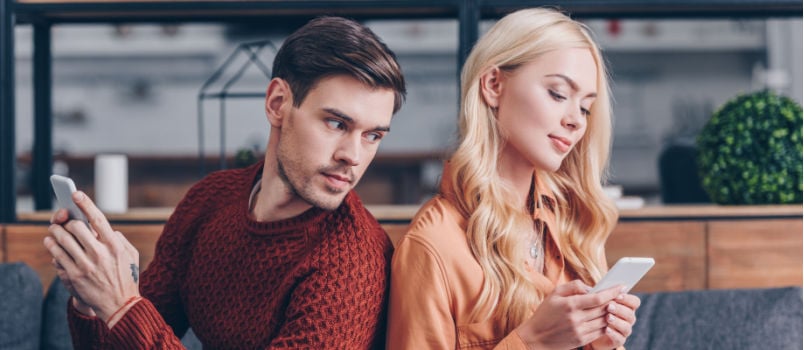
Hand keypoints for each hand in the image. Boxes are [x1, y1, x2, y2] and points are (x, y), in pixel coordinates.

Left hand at [43, 191, 140, 327]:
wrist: (120, 305)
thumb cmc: (126, 277)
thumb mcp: (131, 255)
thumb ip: (119, 239)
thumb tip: (106, 228)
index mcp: (115, 245)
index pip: (97, 219)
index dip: (85, 204)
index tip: (75, 194)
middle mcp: (100, 253)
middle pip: (76, 227)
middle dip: (67, 221)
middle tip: (62, 219)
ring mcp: (86, 265)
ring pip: (63, 239)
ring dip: (55, 232)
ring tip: (54, 230)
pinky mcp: (74, 276)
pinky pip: (56, 255)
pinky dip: (51, 246)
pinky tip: (51, 243)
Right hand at [515, 280, 624, 348]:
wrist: (536, 338)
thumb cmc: (544, 313)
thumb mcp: (554, 294)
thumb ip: (573, 286)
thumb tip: (591, 287)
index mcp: (570, 305)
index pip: (598, 298)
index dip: (612, 292)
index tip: (621, 286)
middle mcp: (576, 318)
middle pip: (604, 309)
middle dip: (615, 301)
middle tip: (621, 295)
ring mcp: (580, 331)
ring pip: (604, 320)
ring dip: (612, 313)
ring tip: (614, 306)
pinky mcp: (581, 340)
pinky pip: (600, 331)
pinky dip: (605, 324)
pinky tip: (606, 318)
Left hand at [588, 292, 640, 349]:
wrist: (590, 330)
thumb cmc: (593, 311)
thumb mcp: (593, 300)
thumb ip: (593, 293)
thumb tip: (586, 286)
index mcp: (625, 306)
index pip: (634, 301)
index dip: (627, 298)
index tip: (617, 295)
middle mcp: (627, 318)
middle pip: (631, 314)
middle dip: (620, 309)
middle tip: (609, 306)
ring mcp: (624, 330)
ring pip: (626, 326)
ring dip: (617, 321)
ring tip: (607, 318)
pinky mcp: (618, 340)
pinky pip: (619, 338)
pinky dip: (613, 333)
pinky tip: (606, 329)